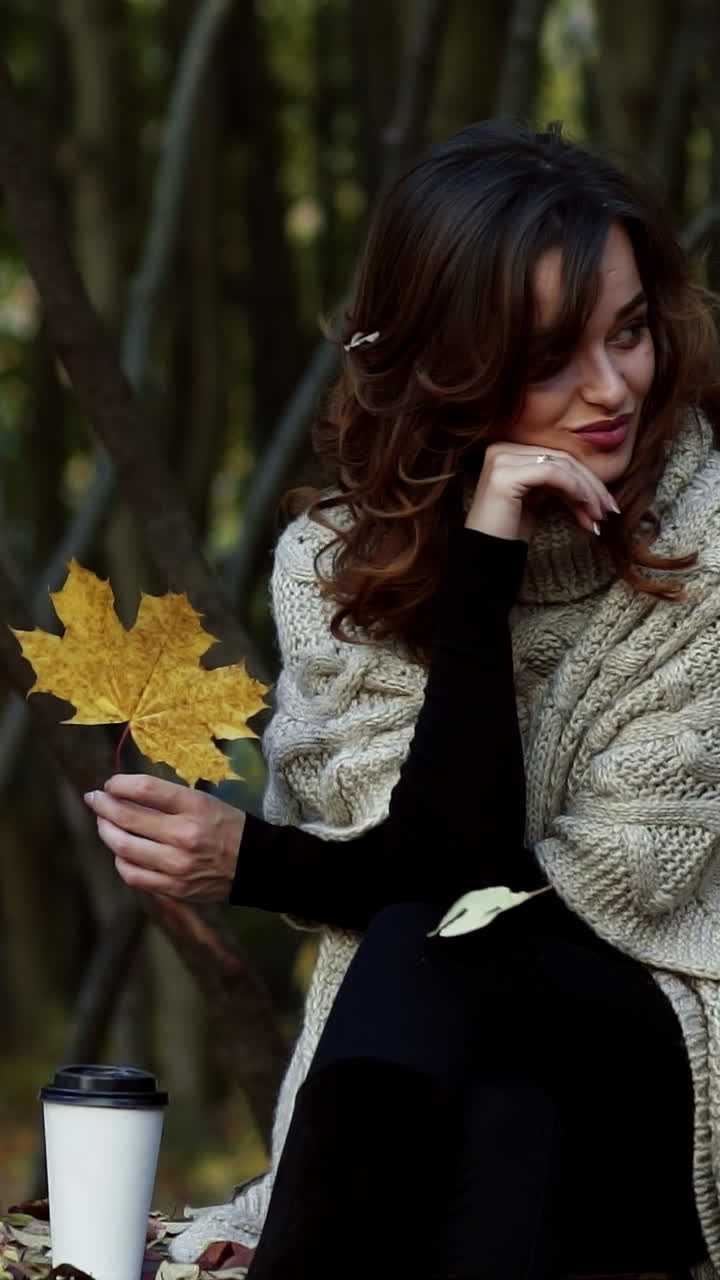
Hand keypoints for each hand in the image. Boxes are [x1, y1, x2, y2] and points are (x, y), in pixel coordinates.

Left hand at [83, 774, 245, 900]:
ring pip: (123, 847)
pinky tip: (121, 851)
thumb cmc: (226, 826)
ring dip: (105, 831)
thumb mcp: (203, 801)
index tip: (110, 784)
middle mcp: (184, 835)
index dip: (120, 784)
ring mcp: (177, 865)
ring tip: (103, 823)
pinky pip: (133, 874)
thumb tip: (123, 795)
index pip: (146, 789)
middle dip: (103, 805)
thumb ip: (166, 800)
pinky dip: (120, 860)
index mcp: (195, 807)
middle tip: (94, 799)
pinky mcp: (174, 887)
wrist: (255, 864)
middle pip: (127, 817)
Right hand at [465, 442, 619, 541]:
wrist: (486, 554)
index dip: (586, 478)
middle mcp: (501, 448)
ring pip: (560, 465)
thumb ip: (559, 481)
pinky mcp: (504, 474)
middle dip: (591, 486)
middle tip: (609, 511)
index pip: (556, 457)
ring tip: (598, 516)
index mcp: (508, 450)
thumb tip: (596, 484)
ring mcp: (500, 459)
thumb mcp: (538, 498)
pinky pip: (551, 473)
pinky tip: (584, 506)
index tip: (606, 504)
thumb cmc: (511, 529)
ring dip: (587, 491)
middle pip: (560, 459)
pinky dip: (574, 488)